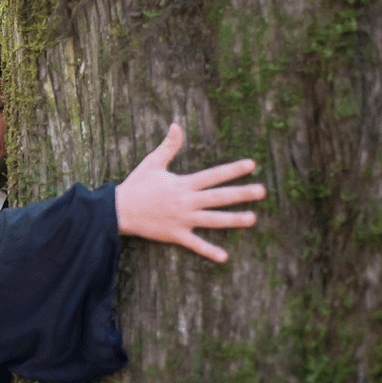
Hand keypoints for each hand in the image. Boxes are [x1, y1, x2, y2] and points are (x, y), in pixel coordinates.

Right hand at [115, 123, 265, 261]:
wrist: (118, 210)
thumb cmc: (136, 185)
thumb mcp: (152, 163)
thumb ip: (169, 146)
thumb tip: (177, 125)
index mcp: (183, 184)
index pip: (213, 175)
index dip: (233, 169)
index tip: (252, 164)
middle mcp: (186, 202)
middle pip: (219, 197)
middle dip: (242, 194)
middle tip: (262, 191)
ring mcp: (182, 220)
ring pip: (213, 220)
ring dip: (233, 220)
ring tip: (253, 219)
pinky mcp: (175, 235)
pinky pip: (195, 244)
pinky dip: (209, 251)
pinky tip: (224, 257)